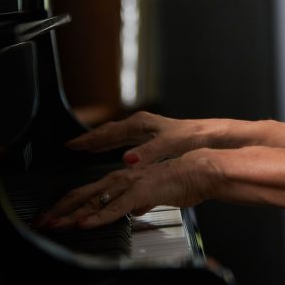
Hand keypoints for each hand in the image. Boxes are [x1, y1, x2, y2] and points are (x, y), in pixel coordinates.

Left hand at [34, 155, 211, 230]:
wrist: (198, 171)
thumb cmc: (180, 181)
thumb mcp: (153, 194)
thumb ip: (140, 200)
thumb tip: (134, 210)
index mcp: (122, 178)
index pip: (87, 192)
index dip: (67, 206)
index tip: (53, 218)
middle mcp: (120, 177)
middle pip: (82, 194)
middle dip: (59, 210)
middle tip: (42, 223)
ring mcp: (128, 185)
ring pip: (94, 201)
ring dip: (72, 215)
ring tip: (56, 226)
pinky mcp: (140, 193)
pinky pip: (115, 208)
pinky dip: (98, 217)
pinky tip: (86, 224)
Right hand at [66, 110, 212, 165]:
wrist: (213, 136)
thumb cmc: (194, 138)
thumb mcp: (169, 145)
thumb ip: (147, 153)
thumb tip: (126, 161)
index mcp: (141, 124)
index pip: (107, 132)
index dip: (88, 140)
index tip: (71, 145)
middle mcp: (142, 124)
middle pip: (109, 131)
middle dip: (90, 138)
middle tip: (72, 146)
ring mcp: (147, 129)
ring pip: (117, 134)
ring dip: (102, 141)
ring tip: (87, 148)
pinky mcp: (154, 137)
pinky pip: (127, 138)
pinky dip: (115, 144)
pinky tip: (113, 151)